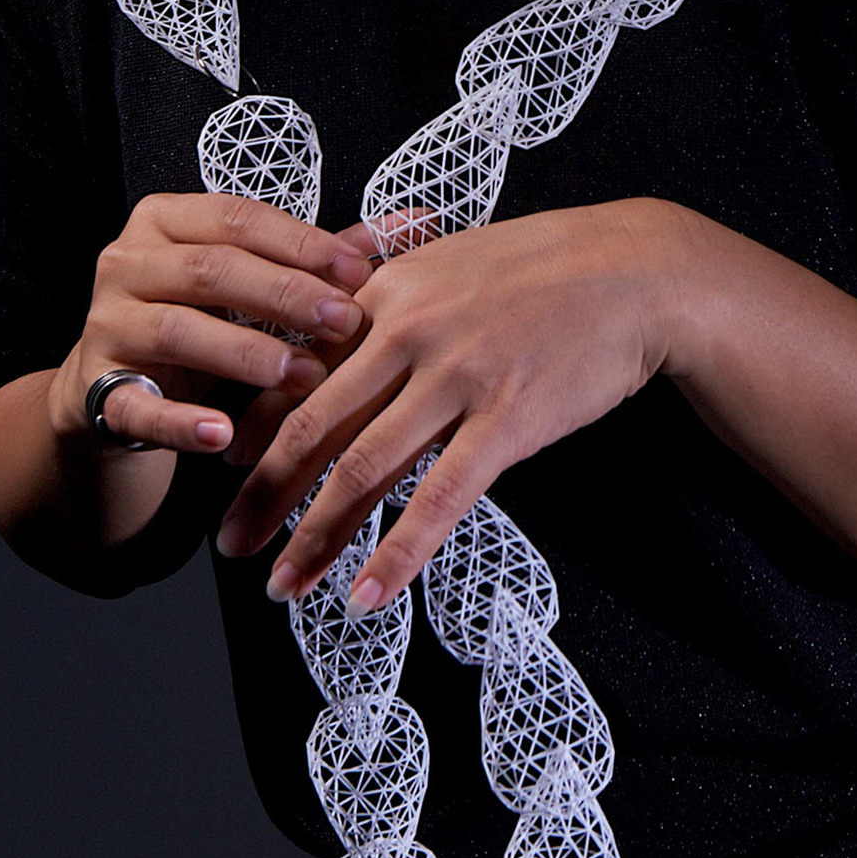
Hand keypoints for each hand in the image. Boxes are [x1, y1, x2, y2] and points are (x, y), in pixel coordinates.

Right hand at [48, 191, 374, 459]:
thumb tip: (416, 223)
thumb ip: (325, 257)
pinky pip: (137, 405)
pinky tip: (224, 435)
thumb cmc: (207, 322)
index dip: (302, 244)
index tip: (360, 272)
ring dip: (248, 355)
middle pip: (212, 270)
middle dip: (285, 296)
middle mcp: (127, 262)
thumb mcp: (257, 285)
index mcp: (167, 220)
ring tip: (306, 377)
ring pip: (177, 330)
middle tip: (345, 322)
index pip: (240, 219)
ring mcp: (106, 324)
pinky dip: (181, 422)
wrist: (121, 390)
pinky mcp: (95, 389)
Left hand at [214, 198, 682, 609]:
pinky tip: (367, 594)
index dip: (253, 431)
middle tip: (231, 546)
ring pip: (363, 470)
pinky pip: (440, 499)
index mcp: (384, 294)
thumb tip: (331, 348)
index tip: (224, 474)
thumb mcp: (446, 263)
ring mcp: (456, 376)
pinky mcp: (507, 418)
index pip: (297, 371)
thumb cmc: (540, 268)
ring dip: (315, 536)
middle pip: (312, 428)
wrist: (632, 270)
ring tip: (285, 585)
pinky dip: (397, 553)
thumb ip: (386, 302)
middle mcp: (407, 333)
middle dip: (263, 496)